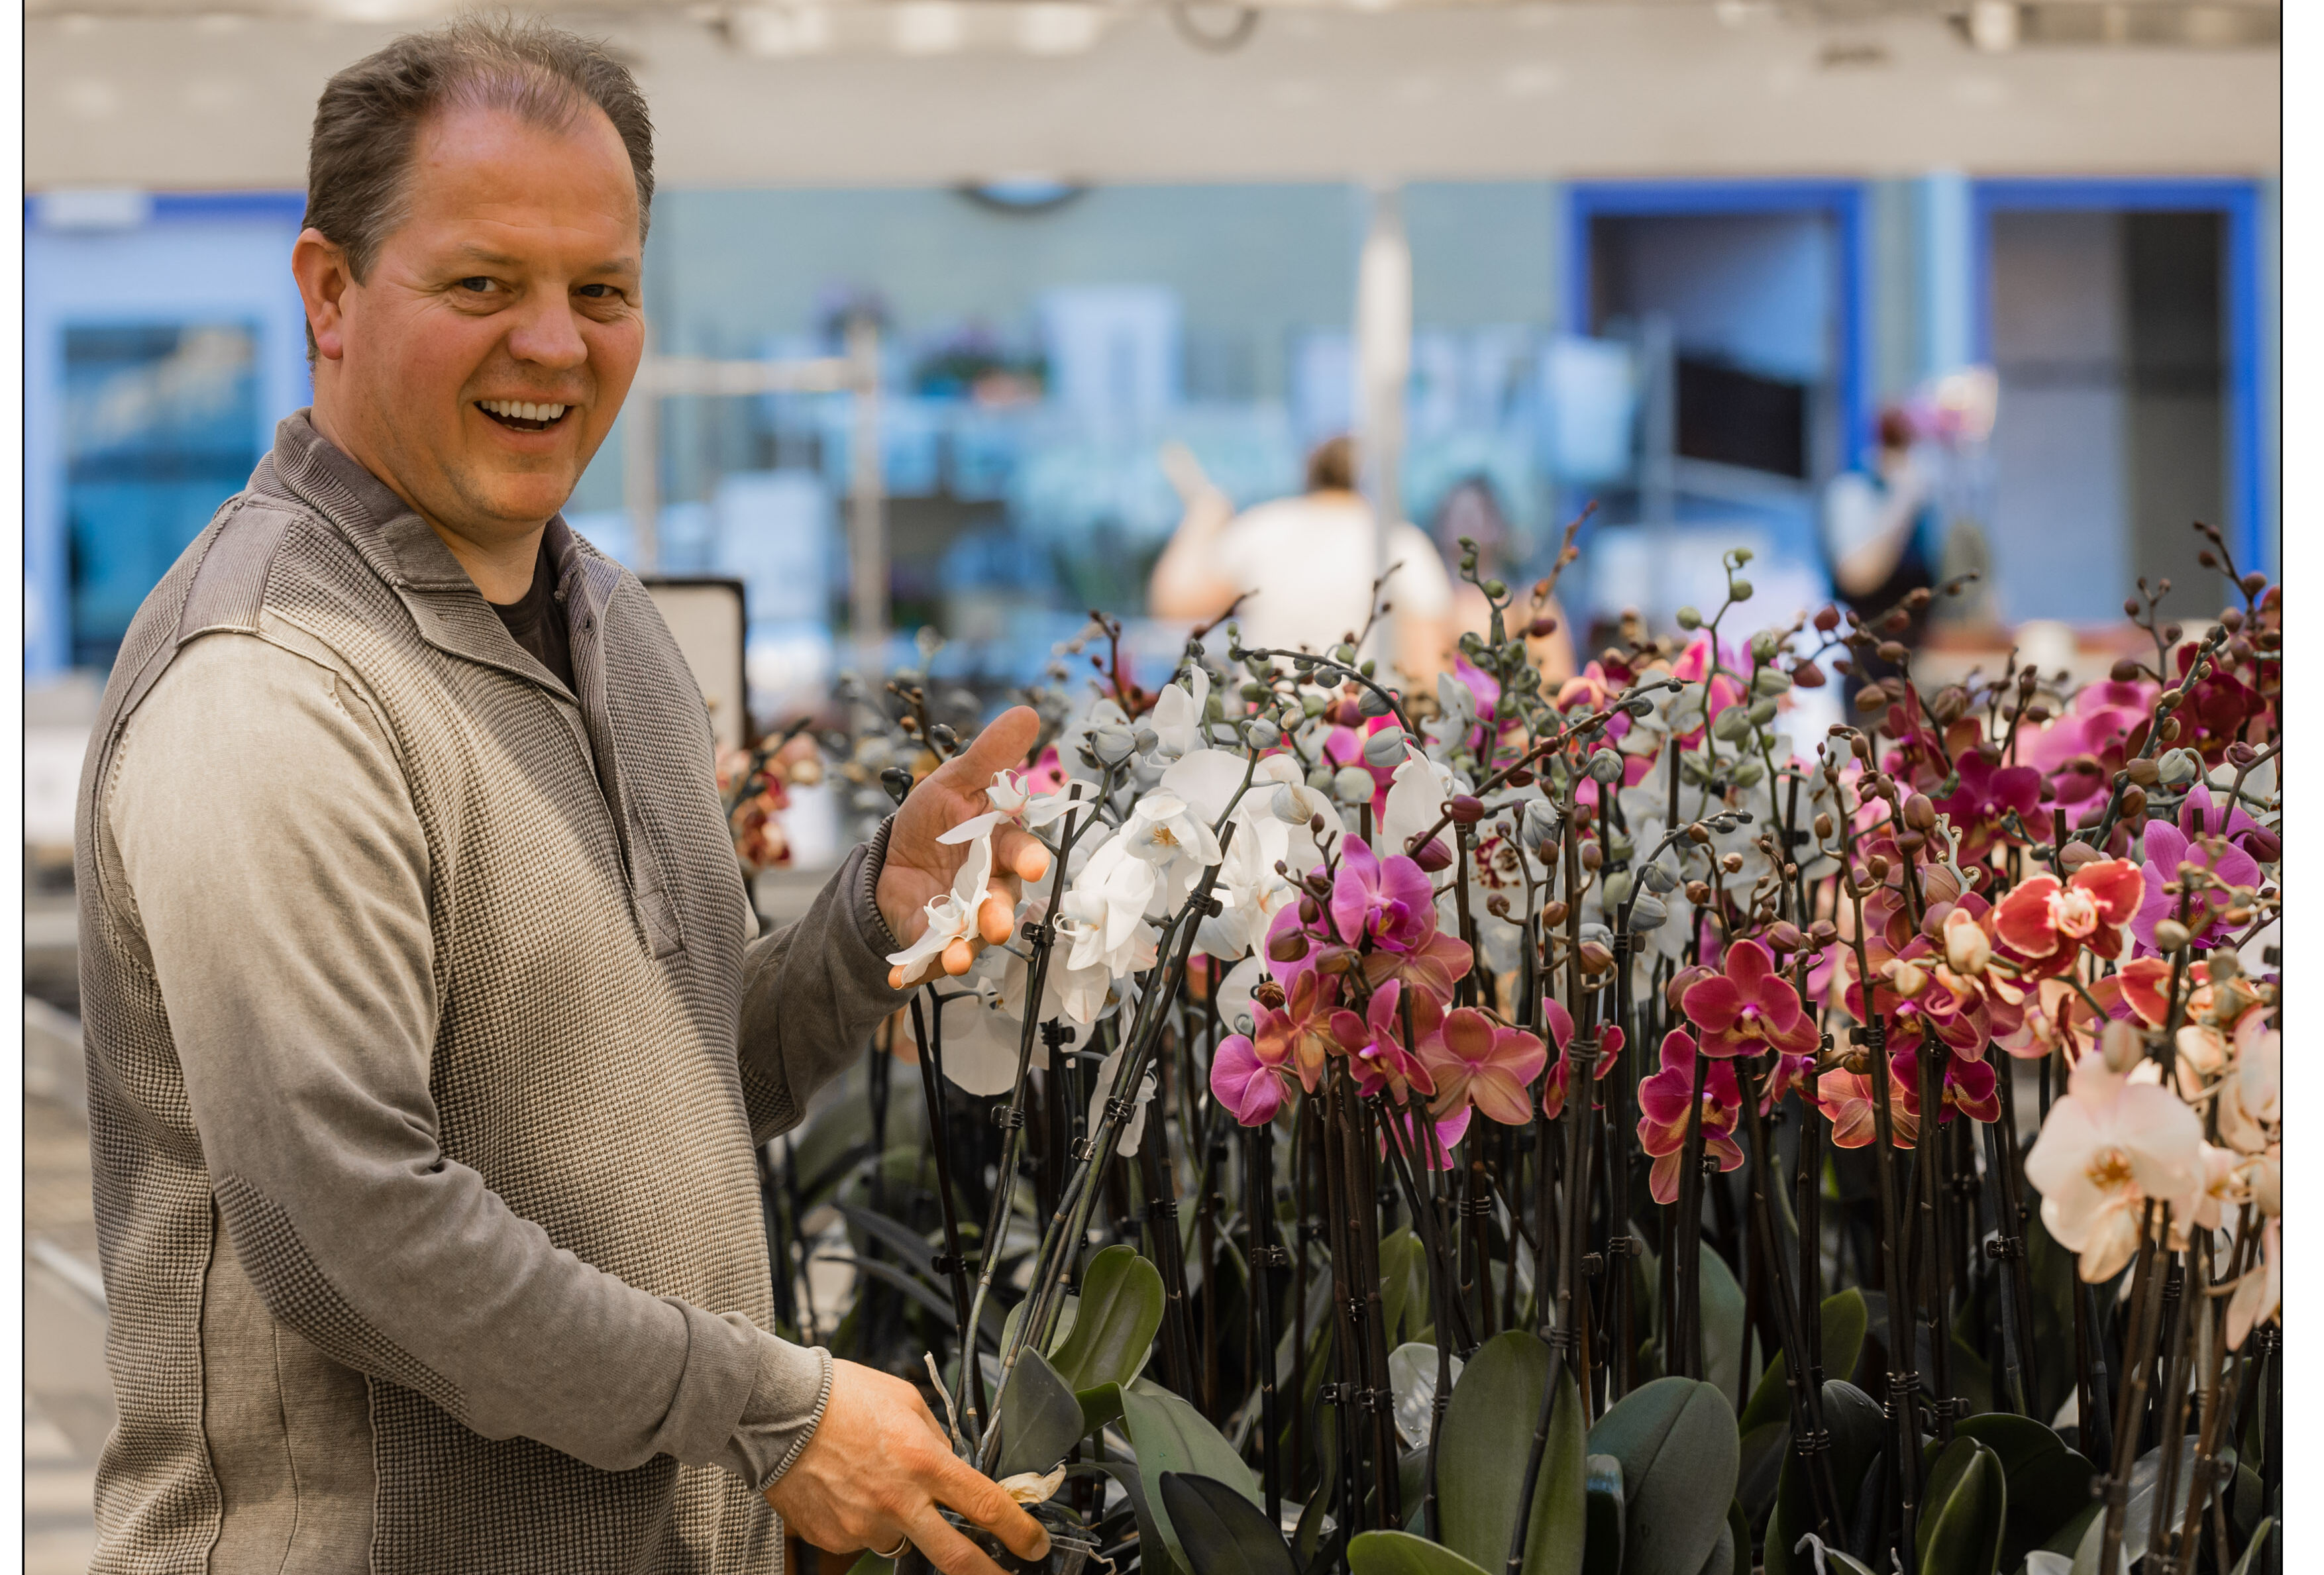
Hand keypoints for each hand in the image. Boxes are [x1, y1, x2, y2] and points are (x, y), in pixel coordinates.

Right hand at [764, 1359, 1048, 1574]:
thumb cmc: (840, 1396)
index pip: (986, 1506)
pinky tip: (849, 1488)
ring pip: (902, 1542)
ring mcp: (864, 1525)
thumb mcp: (905, 1400)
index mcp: (923, 1461)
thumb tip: (951, 1463)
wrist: (776, 1410)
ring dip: (905, 1524)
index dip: (1018, 1532)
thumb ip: (935, 1439)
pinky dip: (864, 1520)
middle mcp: (898, 1501)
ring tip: (878, 1484)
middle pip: (956, 1557)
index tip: (1034, 1545)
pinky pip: (863, 1537)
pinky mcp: (835, 1537)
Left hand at [878, 705, 1051, 987]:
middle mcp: (991, 886)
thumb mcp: (952, 781)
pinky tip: (898, 978)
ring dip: (966, 950)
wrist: (893, 859)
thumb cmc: (934, 820)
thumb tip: (1027, 712)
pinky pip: (928, 957)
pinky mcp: (933, 940)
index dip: (1027, 856)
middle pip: (1003, 901)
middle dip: (1001, 914)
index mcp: (1000, 845)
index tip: (1031, 862)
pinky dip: (915, 970)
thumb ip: (988, 755)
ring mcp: (964, 917)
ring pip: (974, 937)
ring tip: (956, 960)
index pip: (1021, 849)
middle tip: (997, 923)